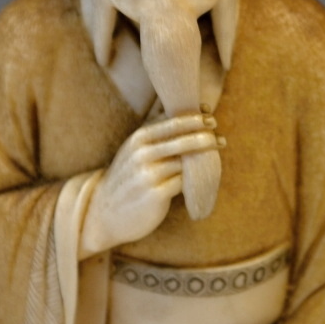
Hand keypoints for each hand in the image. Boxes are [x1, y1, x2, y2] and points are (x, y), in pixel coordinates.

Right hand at [79, 113, 219, 257]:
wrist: (105, 212)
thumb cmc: (127, 178)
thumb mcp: (133, 150)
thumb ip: (154, 133)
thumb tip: (180, 111)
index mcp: (138, 139)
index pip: (172, 122)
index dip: (194, 118)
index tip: (210, 115)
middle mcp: (142, 154)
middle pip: (182, 139)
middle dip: (205, 134)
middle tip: (219, 134)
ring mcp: (148, 175)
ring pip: (186, 160)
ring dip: (205, 155)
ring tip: (219, 148)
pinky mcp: (156, 195)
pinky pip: (184, 182)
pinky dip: (196, 178)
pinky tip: (206, 176)